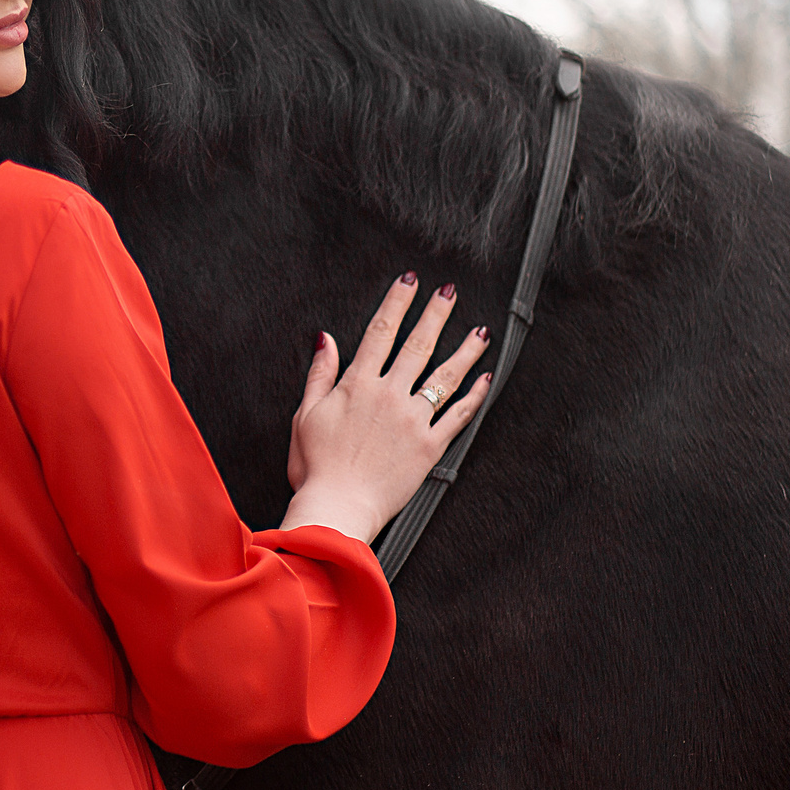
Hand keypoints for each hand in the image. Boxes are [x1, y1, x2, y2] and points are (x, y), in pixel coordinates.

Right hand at [282, 273, 492, 542]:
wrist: (338, 507)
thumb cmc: (317, 468)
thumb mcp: (305, 414)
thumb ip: (320, 374)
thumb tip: (325, 340)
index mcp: (358, 385)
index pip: (380, 332)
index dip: (396, 303)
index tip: (408, 282)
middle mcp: (390, 396)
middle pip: (418, 345)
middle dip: (435, 314)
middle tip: (449, 292)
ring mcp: (413, 420)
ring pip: (445, 376)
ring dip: (465, 350)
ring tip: (480, 331)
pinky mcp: (430, 447)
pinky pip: (458, 416)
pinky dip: (474, 396)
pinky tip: (484, 380)